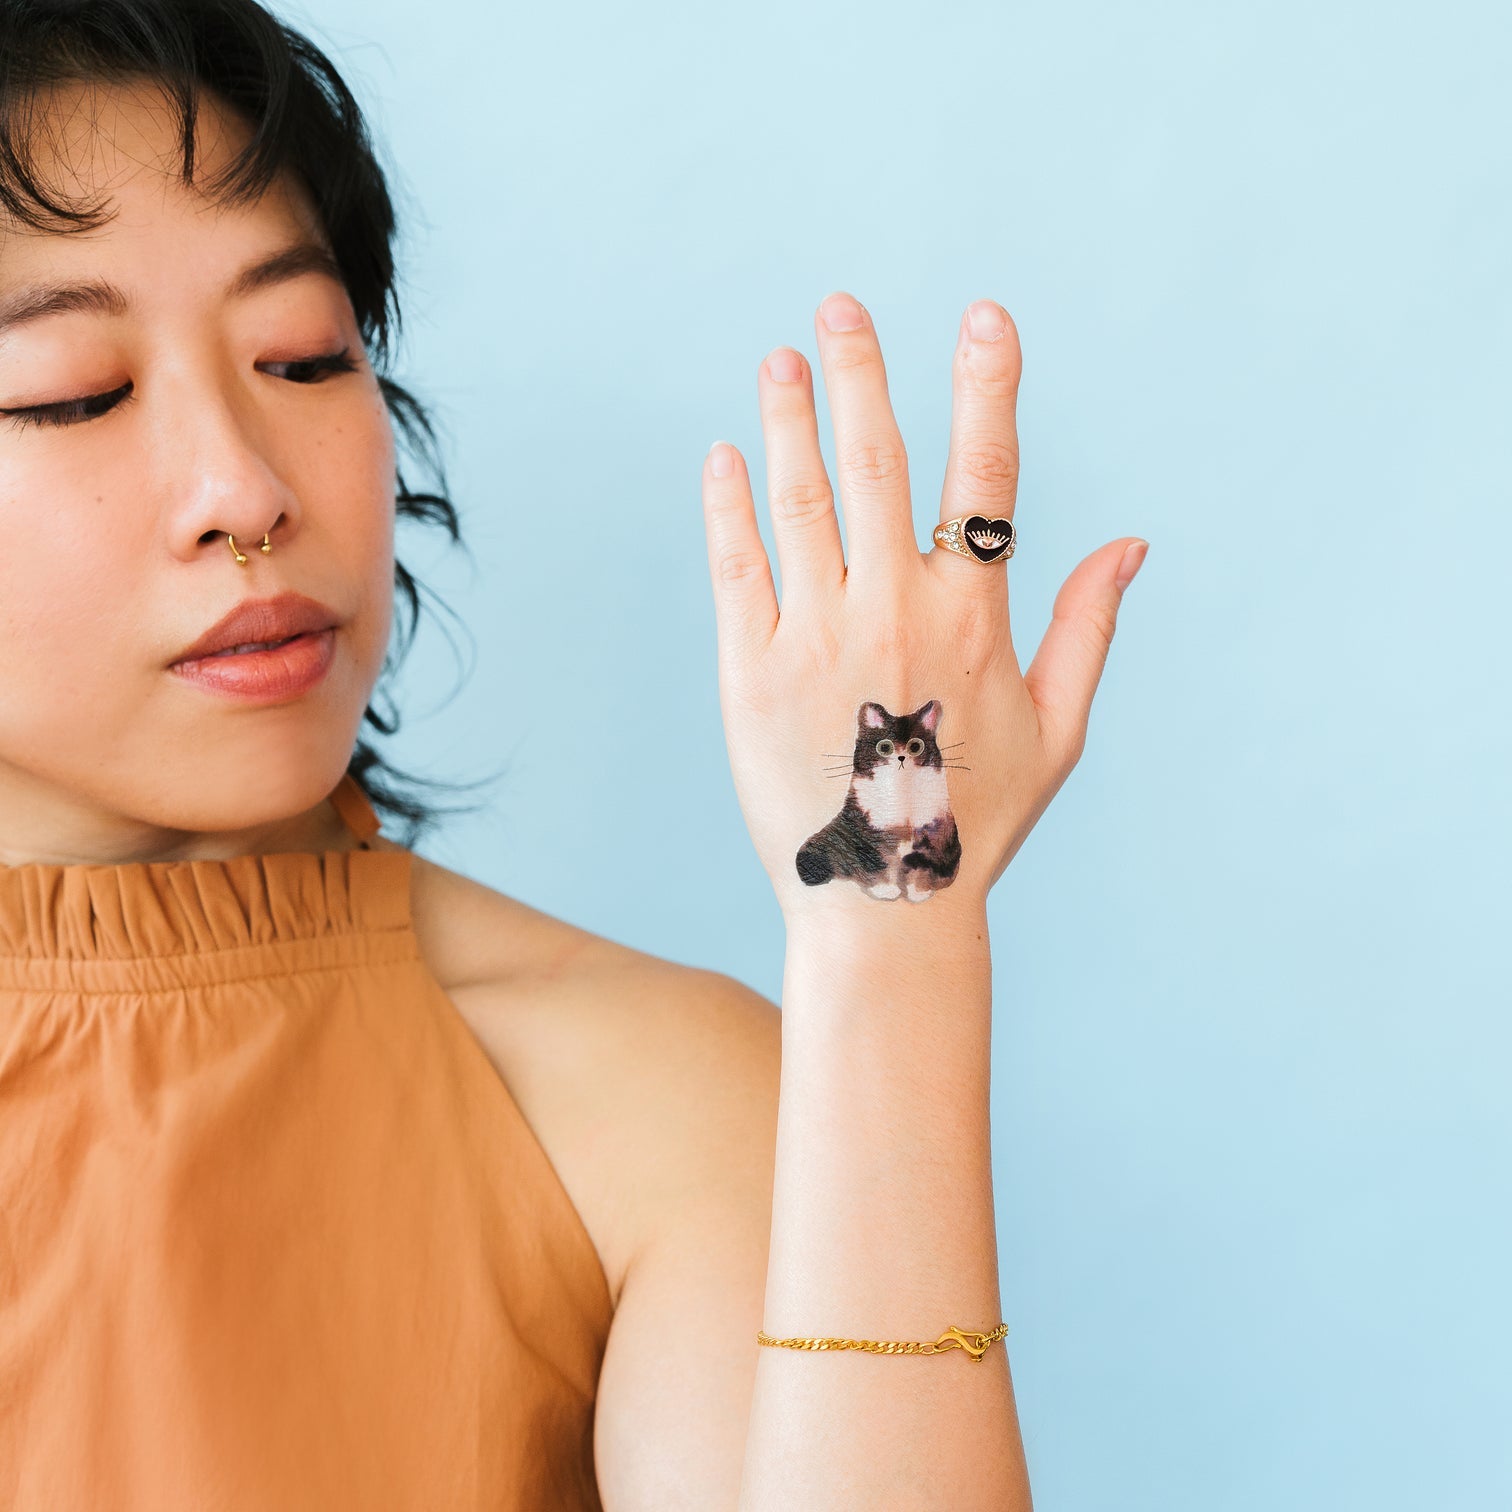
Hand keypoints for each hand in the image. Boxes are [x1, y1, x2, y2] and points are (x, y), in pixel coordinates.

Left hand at [700, 291, 1146, 916]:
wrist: (884, 904)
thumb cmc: (978, 817)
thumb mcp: (1059, 730)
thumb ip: (1089, 628)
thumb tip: (1134, 542)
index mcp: (974, 620)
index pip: (987, 478)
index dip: (988, 388)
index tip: (984, 316)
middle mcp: (896, 612)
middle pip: (879, 466)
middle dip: (862, 375)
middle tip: (839, 305)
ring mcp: (817, 639)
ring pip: (802, 503)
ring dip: (791, 421)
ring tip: (781, 357)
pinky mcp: (750, 674)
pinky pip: (738, 569)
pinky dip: (728, 507)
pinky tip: (725, 453)